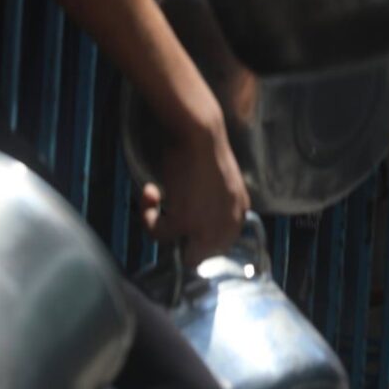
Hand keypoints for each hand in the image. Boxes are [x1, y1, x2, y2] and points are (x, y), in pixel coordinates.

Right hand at [139, 107, 249, 266]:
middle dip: (180, 239)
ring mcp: (208, 226)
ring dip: (160, 227)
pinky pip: (159, 234)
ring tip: (154, 200)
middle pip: (203, 256)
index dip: (196, 237)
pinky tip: (150, 192)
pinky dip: (148, 216)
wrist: (199, 132)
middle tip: (164, 218)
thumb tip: (188, 227)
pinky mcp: (185, 222)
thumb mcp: (218, 182)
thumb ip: (212, 206)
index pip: (221, 245)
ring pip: (179, 250)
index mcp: (239, 212)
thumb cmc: (203, 147)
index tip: (178, 222)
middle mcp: (229, 224)